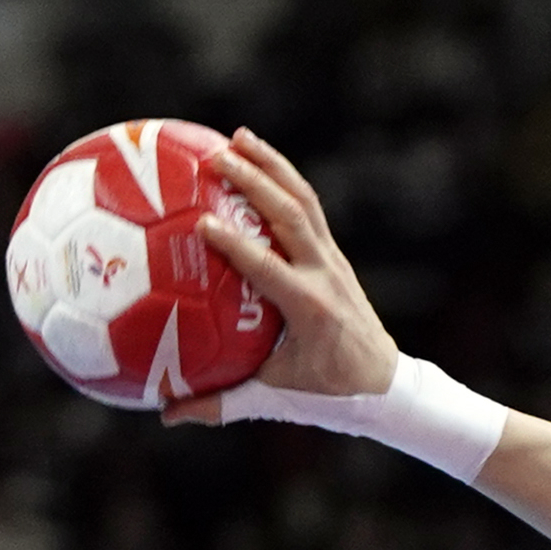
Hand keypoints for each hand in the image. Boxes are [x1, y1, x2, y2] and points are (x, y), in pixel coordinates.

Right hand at [166, 130, 402, 423]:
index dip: (237, 244)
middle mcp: (324, 275)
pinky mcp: (333, 253)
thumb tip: (164, 414)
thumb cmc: (328, 395)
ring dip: (272, 165)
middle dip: (255, 182)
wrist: (386, 385)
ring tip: (237, 136)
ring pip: (303, 200)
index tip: (201, 223)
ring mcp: (332, 260)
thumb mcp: (275, 399)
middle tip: (215, 156)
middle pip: (290, 216)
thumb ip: (221, 405)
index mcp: (309, 309)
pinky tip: (255, 156)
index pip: (269, 269)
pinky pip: (307, 208)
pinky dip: (283, 179)